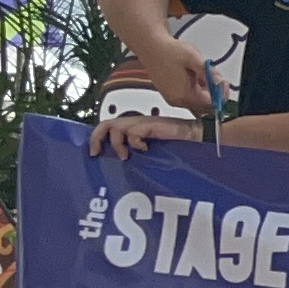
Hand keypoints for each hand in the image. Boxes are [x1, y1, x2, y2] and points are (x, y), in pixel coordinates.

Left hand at [89, 112, 203, 158]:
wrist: (195, 135)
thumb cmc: (176, 144)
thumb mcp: (149, 150)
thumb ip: (134, 152)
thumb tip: (120, 164)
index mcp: (133, 128)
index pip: (107, 127)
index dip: (96, 138)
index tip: (94, 154)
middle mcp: (135, 123)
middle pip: (105, 124)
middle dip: (96, 138)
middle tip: (96, 153)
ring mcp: (142, 123)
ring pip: (115, 127)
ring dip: (116, 143)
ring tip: (125, 155)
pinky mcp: (150, 125)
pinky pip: (133, 132)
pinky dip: (135, 142)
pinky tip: (145, 149)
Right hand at [137, 37, 212, 116]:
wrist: (151, 46)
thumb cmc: (169, 51)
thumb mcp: (194, 58)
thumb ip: (209, 72)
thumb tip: (220, 83)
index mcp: (183, 95)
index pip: (210, 104)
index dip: (220, 94)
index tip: (223, 82)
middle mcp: (177, 101)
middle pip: (205, 105)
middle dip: (213, 92)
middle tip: (214, 75)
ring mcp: (172, 99)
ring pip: (197, 100)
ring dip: (205, 89)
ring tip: (200, 72)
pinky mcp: (170, 94)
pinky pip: (189, 96)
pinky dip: (196, 88)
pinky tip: (193, 75)